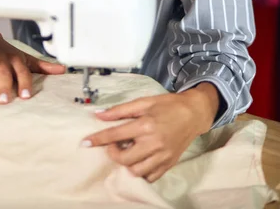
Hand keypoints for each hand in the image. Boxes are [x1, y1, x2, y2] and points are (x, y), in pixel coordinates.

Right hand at [0, 26, 64, 103]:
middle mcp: (1, 59)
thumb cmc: (5, 52)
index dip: (24, 83)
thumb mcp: (24, 57)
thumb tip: (63, 70)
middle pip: (3, 73)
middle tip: (4, 101)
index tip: (26, 96)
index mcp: (15, 59)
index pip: (22, 71)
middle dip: (4, 86)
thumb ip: (42, 66)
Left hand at [81, 84, 218, 182]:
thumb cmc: (168, 105)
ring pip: (136, 171)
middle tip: (114, 143)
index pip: (115, 135)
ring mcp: (162, 156)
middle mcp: (154, 143)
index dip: (98, 139)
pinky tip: (139, 160)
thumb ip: (121, 110)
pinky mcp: (168, 164)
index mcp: (146, 125)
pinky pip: (150, 177)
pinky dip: (140, 172)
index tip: (85, 143)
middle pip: (123, 158)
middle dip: (113, 152)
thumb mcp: (144, 102)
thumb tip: (99, 115)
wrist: (194, 113)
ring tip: (128, 150)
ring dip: (126, 163)